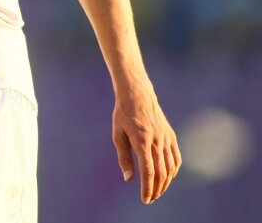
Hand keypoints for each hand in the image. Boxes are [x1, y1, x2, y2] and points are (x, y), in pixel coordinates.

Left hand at [112, 86, 180, 203]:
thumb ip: (123, 157)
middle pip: (161, 173)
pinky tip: (167, 178)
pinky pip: (176, 159)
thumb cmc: (123, 115)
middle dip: (156, 190)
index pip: (148, 171)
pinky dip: (173, 171)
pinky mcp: (171, 136)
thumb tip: (129, 179)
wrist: (138, 95)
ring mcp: (166, 139)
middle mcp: (157, 141)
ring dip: (165, 183)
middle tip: (150, 199)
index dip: (147, 188)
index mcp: (142, 141)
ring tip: (157, 192)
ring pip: (170, 168)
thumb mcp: (117, 134)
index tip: (145, 199)